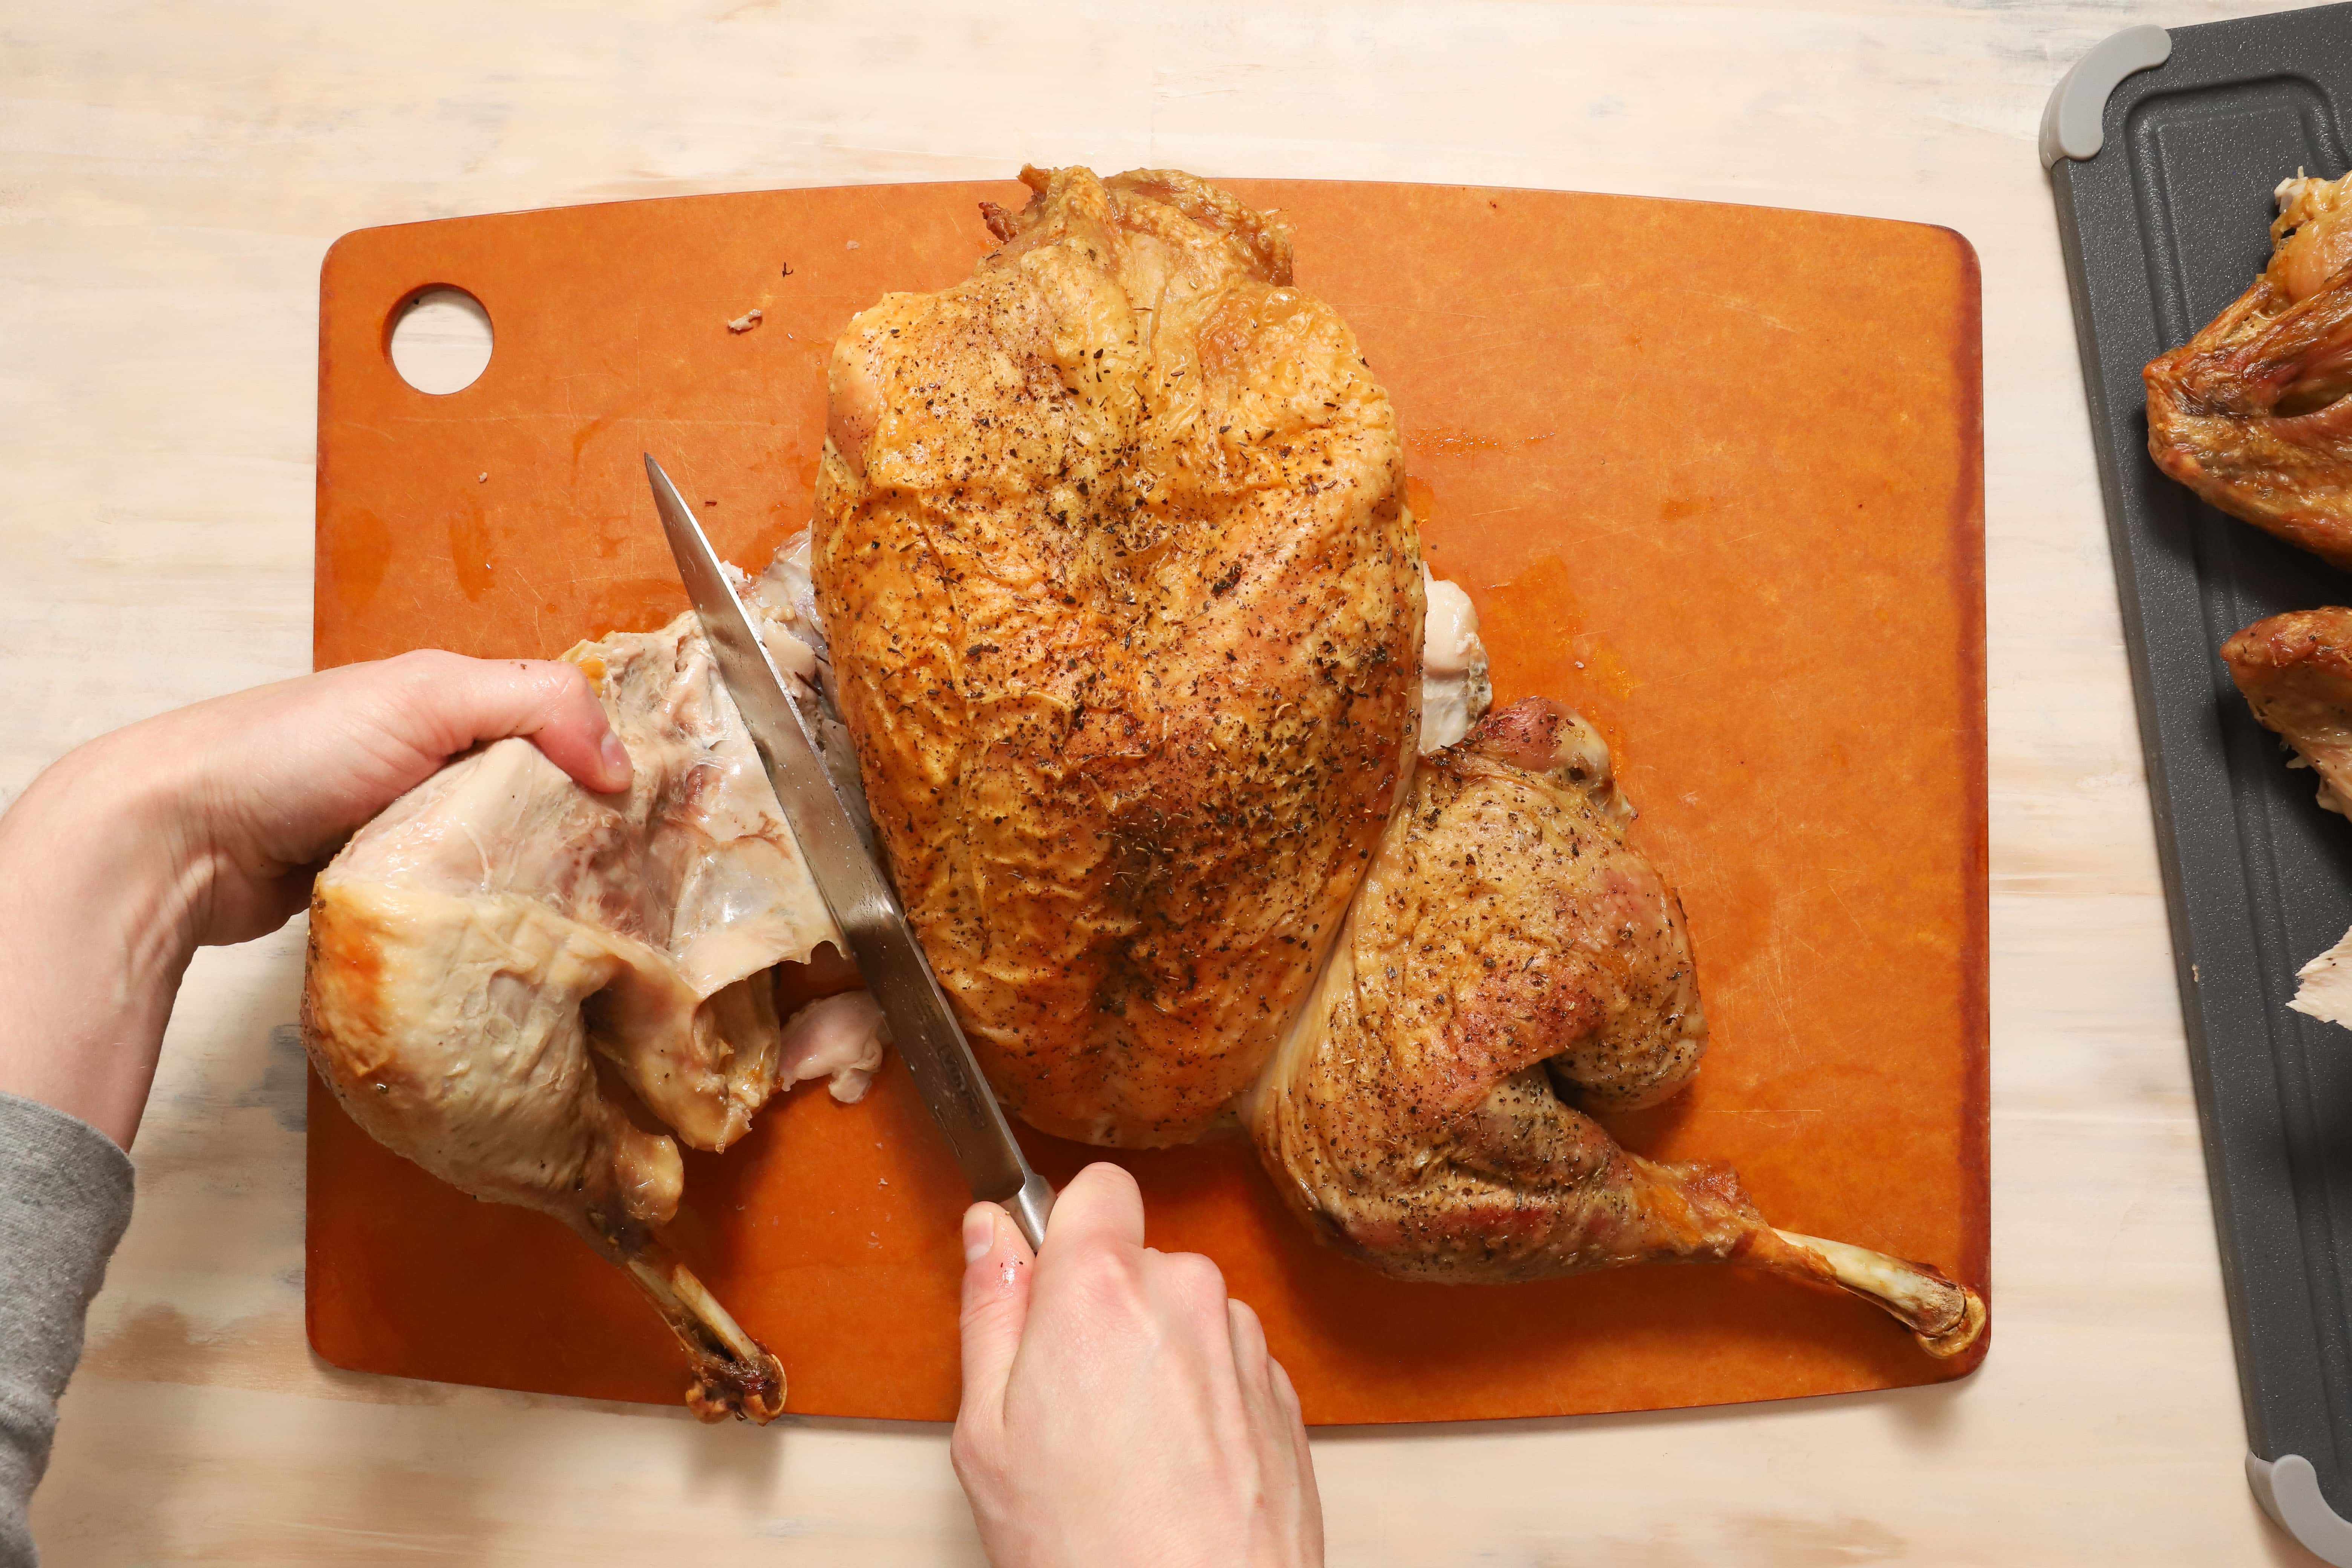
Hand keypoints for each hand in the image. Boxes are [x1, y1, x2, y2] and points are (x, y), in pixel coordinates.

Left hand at [0, 652, 628, 1145]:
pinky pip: (454, 901)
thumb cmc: (287, 751)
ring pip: (497, 854)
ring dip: (532, 884)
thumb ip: (536, 705)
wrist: (171, 838)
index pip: (556, 720)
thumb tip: (620, 764)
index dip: (605, 758)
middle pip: (535, 795)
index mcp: (444, 699)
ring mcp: (398, 827)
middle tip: (627, 884)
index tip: (648, 815)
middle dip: (579, 833)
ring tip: (581, 922)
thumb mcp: (425, 698)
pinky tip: (509, 939)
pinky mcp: (378, 888)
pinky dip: (480, 916)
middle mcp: (425, 758)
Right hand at [951, 1163, 1322, 1567]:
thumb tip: (991, 1229)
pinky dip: (1201, 1401)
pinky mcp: (1283, 1394)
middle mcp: (1187, 1294)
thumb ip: (991, 1310)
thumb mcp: (988, 1433)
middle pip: (1138, 1261)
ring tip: (1128, 1453)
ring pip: (1184, 1315)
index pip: (1096, 1187)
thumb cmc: (1090, 1547)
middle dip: (1104, 1309)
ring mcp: (1244, 1344)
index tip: (1045, 1286)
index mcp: (1103, 1287)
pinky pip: (1225, 1365)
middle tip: (1070, 1406)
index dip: (1067, 1232)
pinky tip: (1175, 1470)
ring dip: (1157, 1358)